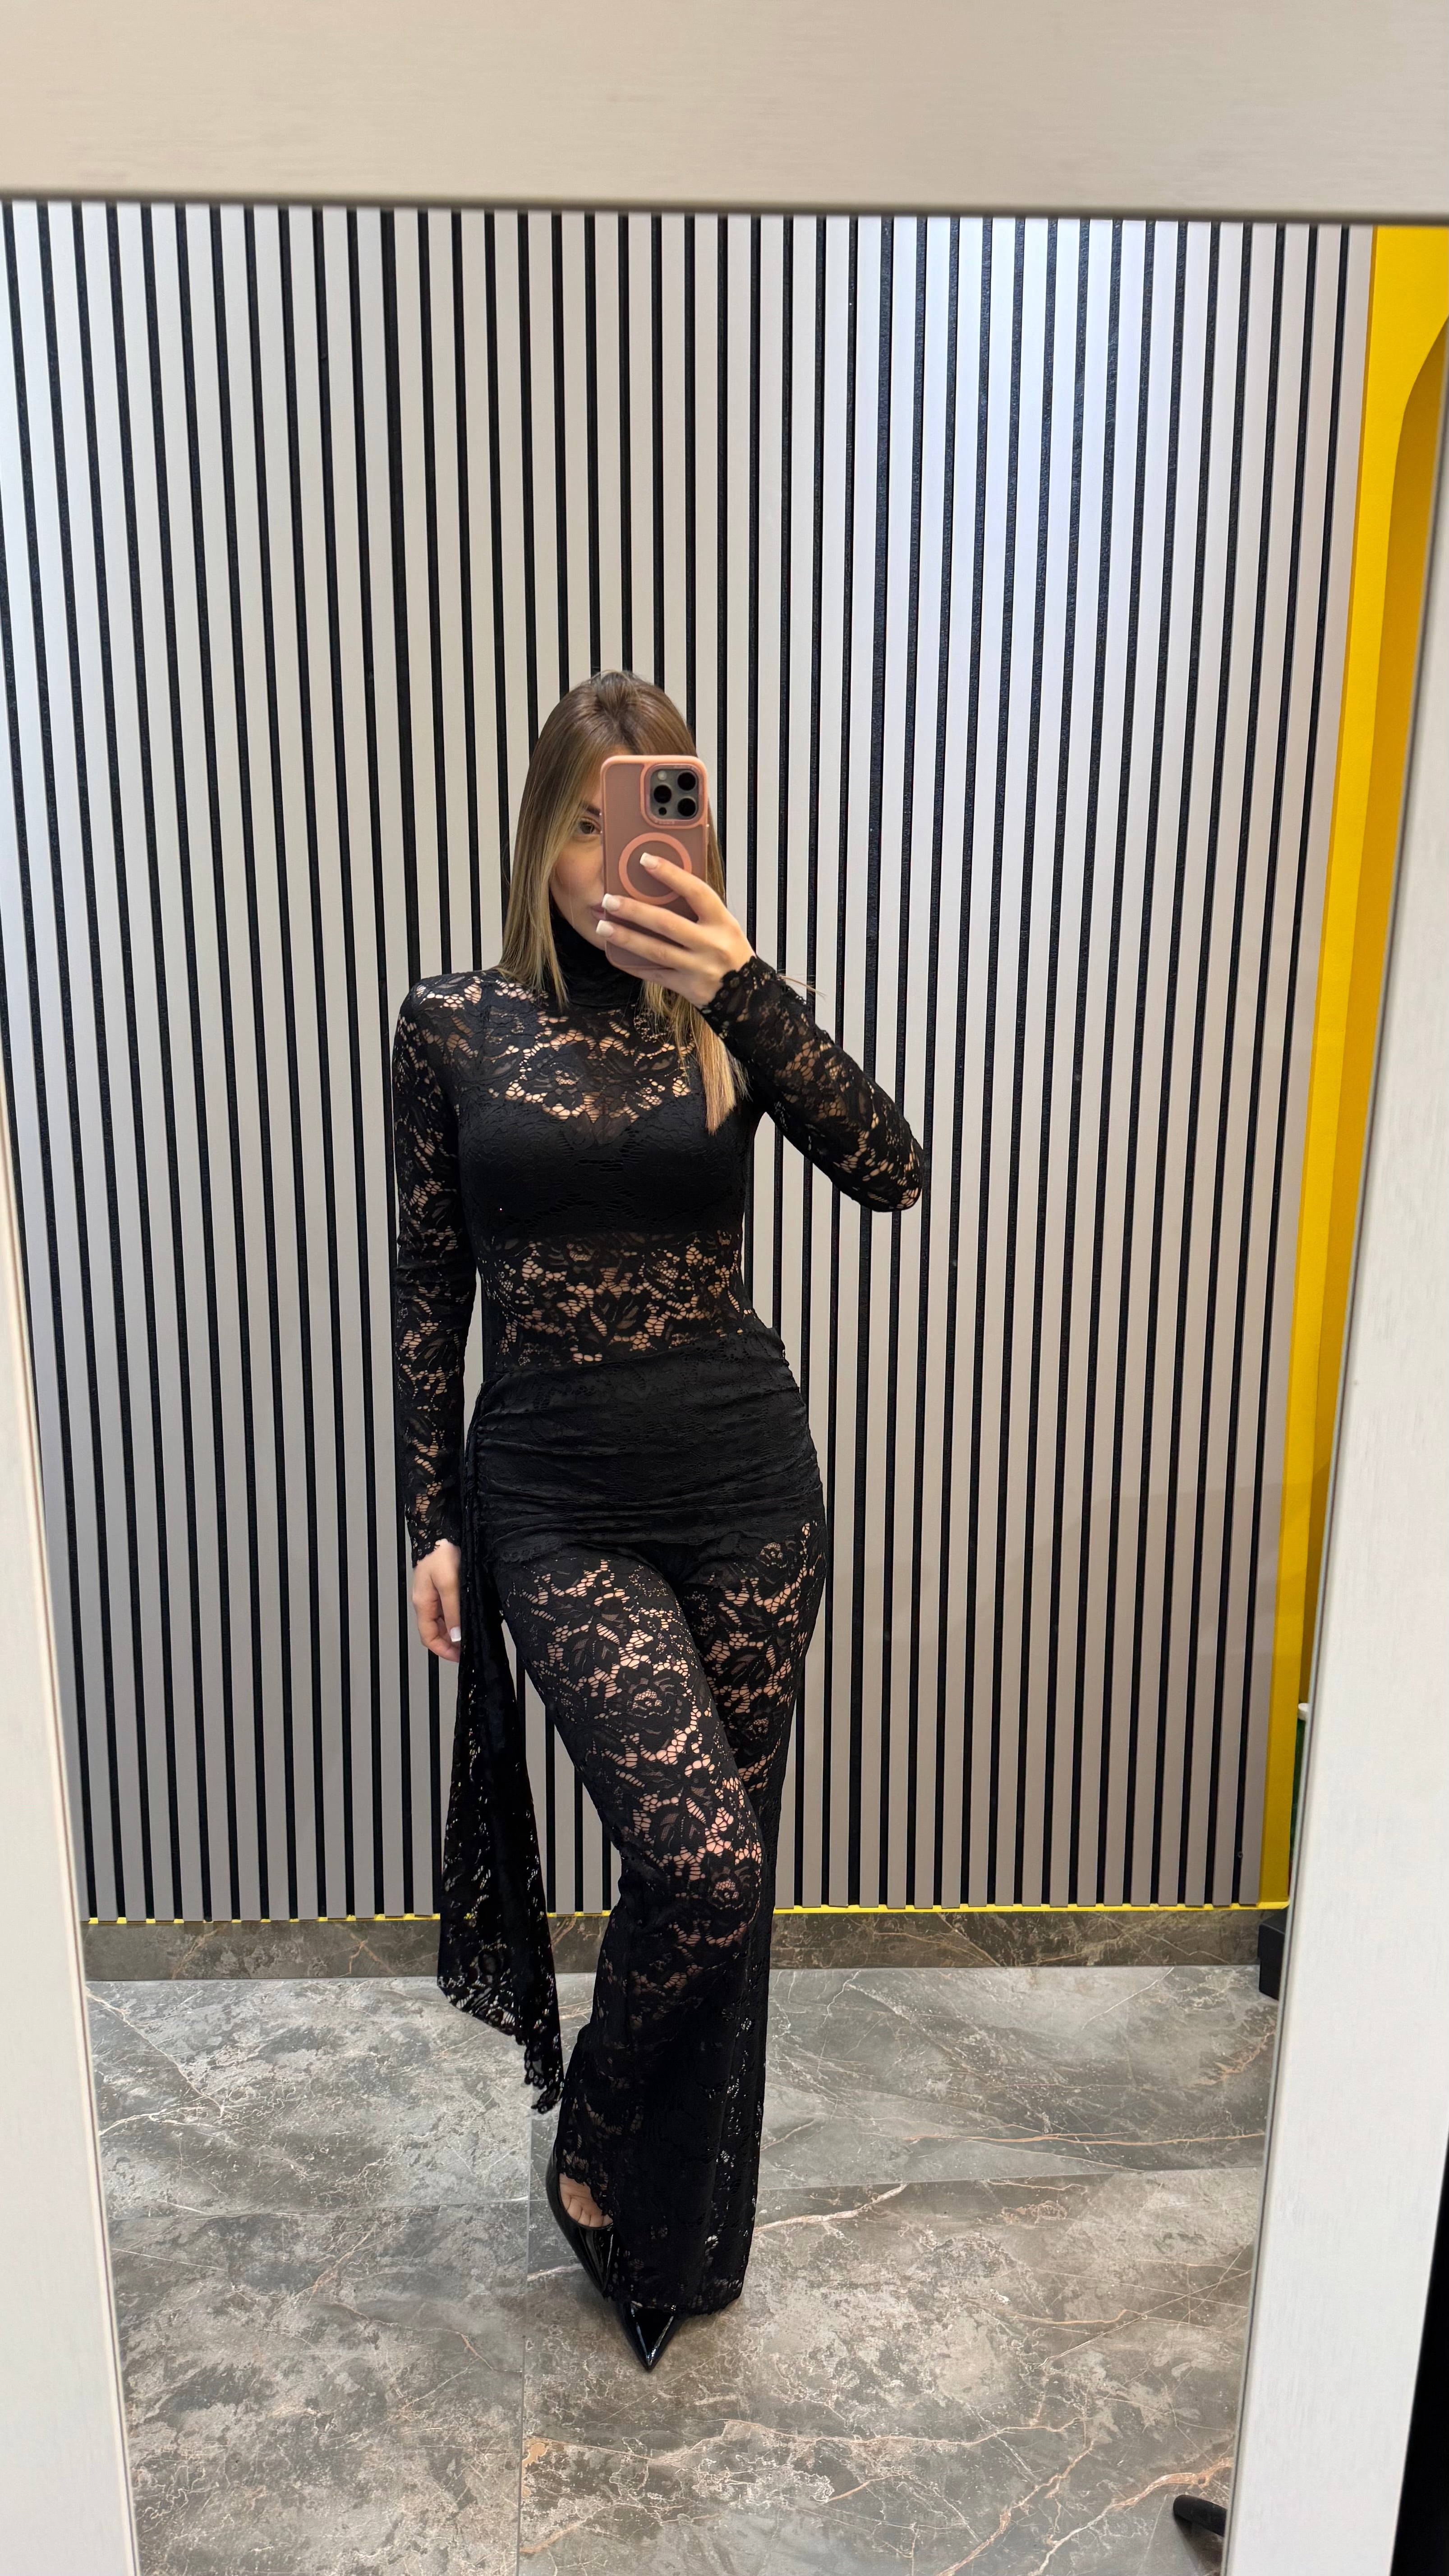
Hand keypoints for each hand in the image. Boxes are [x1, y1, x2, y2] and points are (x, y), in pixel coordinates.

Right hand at [412, 1539, 461, 1662]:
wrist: (443, 1527)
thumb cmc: (442, 1552)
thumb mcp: (450, 1584)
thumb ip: (453, 1611)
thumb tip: (455, 1636)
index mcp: (423, 1603)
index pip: (428, 1638)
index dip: (443, 1651)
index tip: (460, 1657)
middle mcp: (426, 1600)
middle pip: (436, 1631)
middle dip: (451, 1643)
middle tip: (469, 1648)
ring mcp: (434, 1593)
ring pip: (444, 1620)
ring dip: (456, 1630)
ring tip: (472, 1633)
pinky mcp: (443, 1585)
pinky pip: (449, 1607)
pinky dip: (459, 1615)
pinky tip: (471, 1615)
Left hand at [597, 854, 752, 1005]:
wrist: (748, 996)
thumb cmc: (731, 953)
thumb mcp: (724, 926)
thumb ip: (699, 910)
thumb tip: (662, 886)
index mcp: (723, 922)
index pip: (696, 892)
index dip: (671, 874)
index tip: (645, 860)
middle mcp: (711, 945)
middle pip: (667, 923)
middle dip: (634, 910)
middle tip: (608, 899)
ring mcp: (698, 968)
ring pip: (655, 951)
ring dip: (626, 937)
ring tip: (603, 926)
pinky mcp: (687, 987)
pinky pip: (655, 974)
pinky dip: (634, 964)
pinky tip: (615, 953)